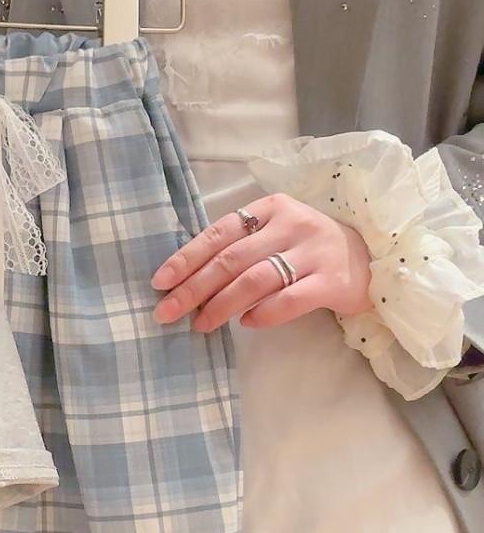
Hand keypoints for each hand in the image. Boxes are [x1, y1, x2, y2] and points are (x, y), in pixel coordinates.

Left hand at [151, 193, 373, 332]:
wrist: (373, 259)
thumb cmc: (308, 250)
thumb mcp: (274, 235)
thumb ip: (238, 248)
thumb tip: (185, 281)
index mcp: (271, 208)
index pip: (218, 233)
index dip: (186, 259)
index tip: (160, 283)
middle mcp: (292, 224)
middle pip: (231, 259)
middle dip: (193, 288)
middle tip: (167, 312)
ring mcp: (315, 252)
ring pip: (255, 280)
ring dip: (221, 305)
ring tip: (200, 324)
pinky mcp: (333, 281)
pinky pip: (290, 299)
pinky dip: (263, 313)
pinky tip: (246, 323)